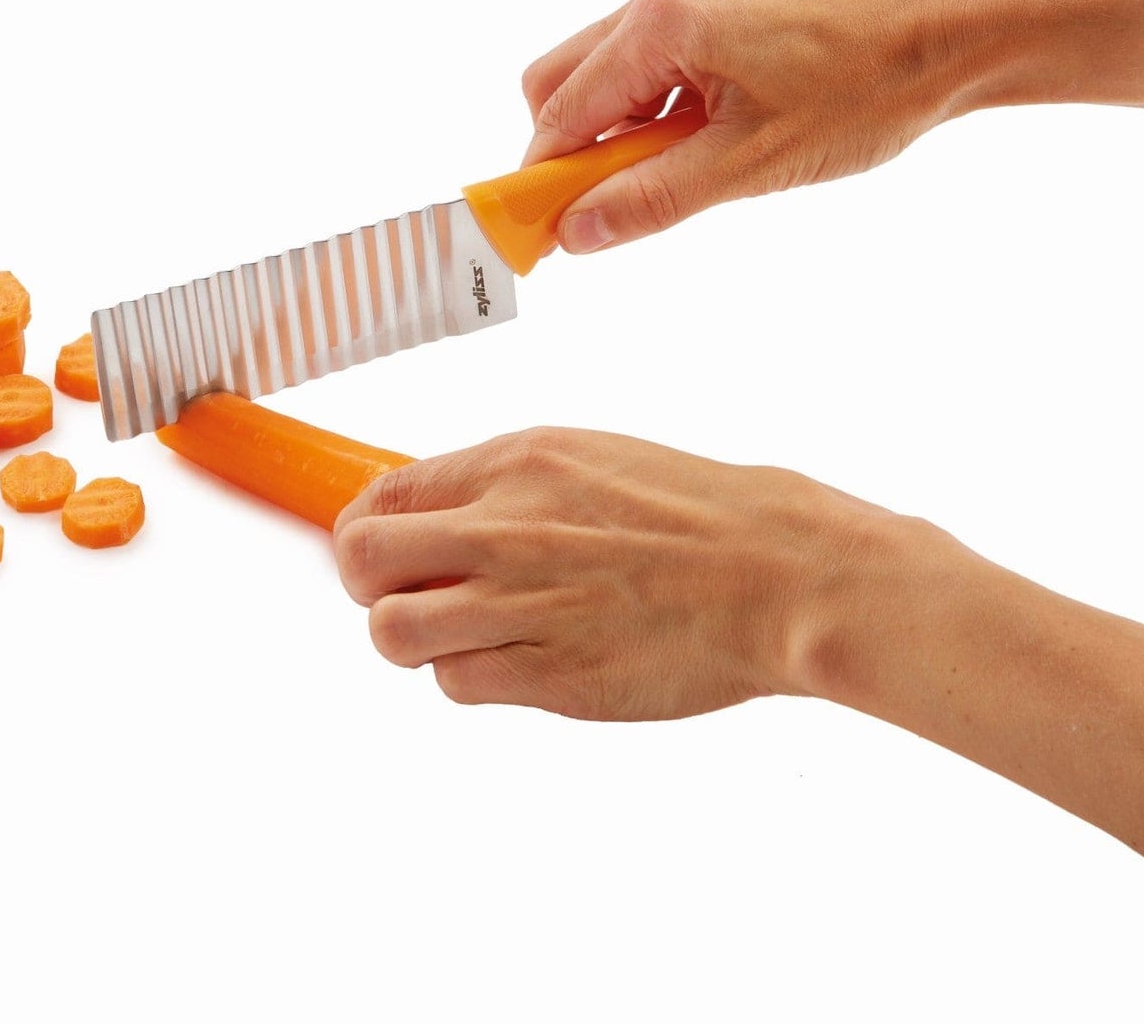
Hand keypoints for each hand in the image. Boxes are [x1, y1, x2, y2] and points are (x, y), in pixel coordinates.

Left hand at [333, 427, 895, 719]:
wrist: (781, 574)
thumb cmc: (694, 516)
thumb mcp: (587, 459)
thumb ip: (501, 487)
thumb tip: (426, 517)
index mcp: (517, 465)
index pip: (383, 495)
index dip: (365, 531)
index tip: (381, 552)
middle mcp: (508, 529)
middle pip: (361, 562)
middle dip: (366, 585)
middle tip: (403, 597)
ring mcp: (526, 604)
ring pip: (393, 634)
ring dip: (412, 641)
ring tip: (459, 637)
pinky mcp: (552, 675)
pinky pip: (457, 685)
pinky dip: (470, 678)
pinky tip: (515, 661)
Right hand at [518, 0, 1082, 254]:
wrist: (949, 31)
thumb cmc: (863, 87)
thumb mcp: (749, 164)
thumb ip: (652, 199)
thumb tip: (577, 232)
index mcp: (660, 29)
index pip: (561, 114)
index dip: (541, 179)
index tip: (536, 233)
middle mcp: (660, 2)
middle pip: (559, 84)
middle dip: (569, 152)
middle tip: (607, 207)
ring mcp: (687, 0)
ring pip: (602, 76)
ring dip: (615, 134)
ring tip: (678, 174)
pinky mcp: (714, 10)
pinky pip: (646, 65)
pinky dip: (651, 113)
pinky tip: (704, 142)